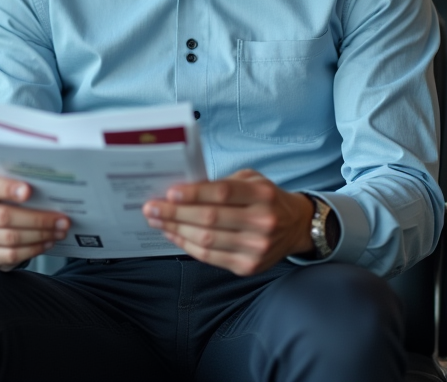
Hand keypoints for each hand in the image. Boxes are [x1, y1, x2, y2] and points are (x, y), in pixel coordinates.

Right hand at [0, 173, 69, 270]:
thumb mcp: (0, 183)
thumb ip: (16, 181)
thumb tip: (50, 186)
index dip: (8, 189)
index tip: (29, 191)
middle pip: (4, 216)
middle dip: (38, 218)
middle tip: (62, 219)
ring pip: (10, 238)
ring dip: (40, 235)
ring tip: (59, 231)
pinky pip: (11, 256)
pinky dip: (33, 249)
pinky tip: (47, 242)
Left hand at [142, 169, 313, 275]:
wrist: (296, 227)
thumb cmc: (266, 198)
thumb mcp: (251, 180)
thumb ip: (222, 183)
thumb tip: (182, 190)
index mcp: (263, 194)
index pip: (223, 193)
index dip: (194, 193)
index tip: (169, 193)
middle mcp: (262, 222)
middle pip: (210, 219)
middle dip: (175, 214)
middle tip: (151, 208)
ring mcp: (256, 248)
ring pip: (206, 240)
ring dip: (176, 230)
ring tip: (157, 221)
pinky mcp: (248, 266)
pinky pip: (209, 257)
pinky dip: (186, 246)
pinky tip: (173, 235)